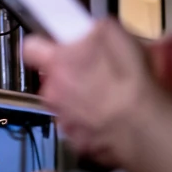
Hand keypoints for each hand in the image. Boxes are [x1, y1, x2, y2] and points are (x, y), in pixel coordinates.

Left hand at [23, 19, 157, 167]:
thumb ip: (92, 30)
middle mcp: (52, 93)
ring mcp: (63, 120)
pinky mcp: (77, 142)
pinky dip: (91, 123)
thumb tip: (88, 31)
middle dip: (68, 75)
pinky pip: (80, 127)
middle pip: (51, 80)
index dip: (43, 45)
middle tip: (93, 72)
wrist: (141, 122)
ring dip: (79, 101)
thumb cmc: (127, 75)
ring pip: (65, 105)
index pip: (30, 48)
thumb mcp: (114, 33)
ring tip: (106, 97)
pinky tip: (109, 118)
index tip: (55, 46)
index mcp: (56, 63)